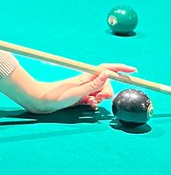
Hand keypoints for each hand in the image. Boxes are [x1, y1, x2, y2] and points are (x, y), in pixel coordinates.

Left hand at [15, 62, 137, 114]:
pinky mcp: (79, 96)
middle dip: (108, 91)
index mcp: (86, 77)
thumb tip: (106, 74)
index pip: (106, 69)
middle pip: (106, 83)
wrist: (40, 102)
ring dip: (100, 98)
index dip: (120, 68)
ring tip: (90, 103)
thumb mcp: (76, 92)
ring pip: (100, 92)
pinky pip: (93, 98)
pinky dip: (94, 103)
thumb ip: (92, 85)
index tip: (133, 71)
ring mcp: (82, 89)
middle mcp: (85, 81)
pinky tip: (89, 106)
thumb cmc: (56, 97)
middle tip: (99, 99)